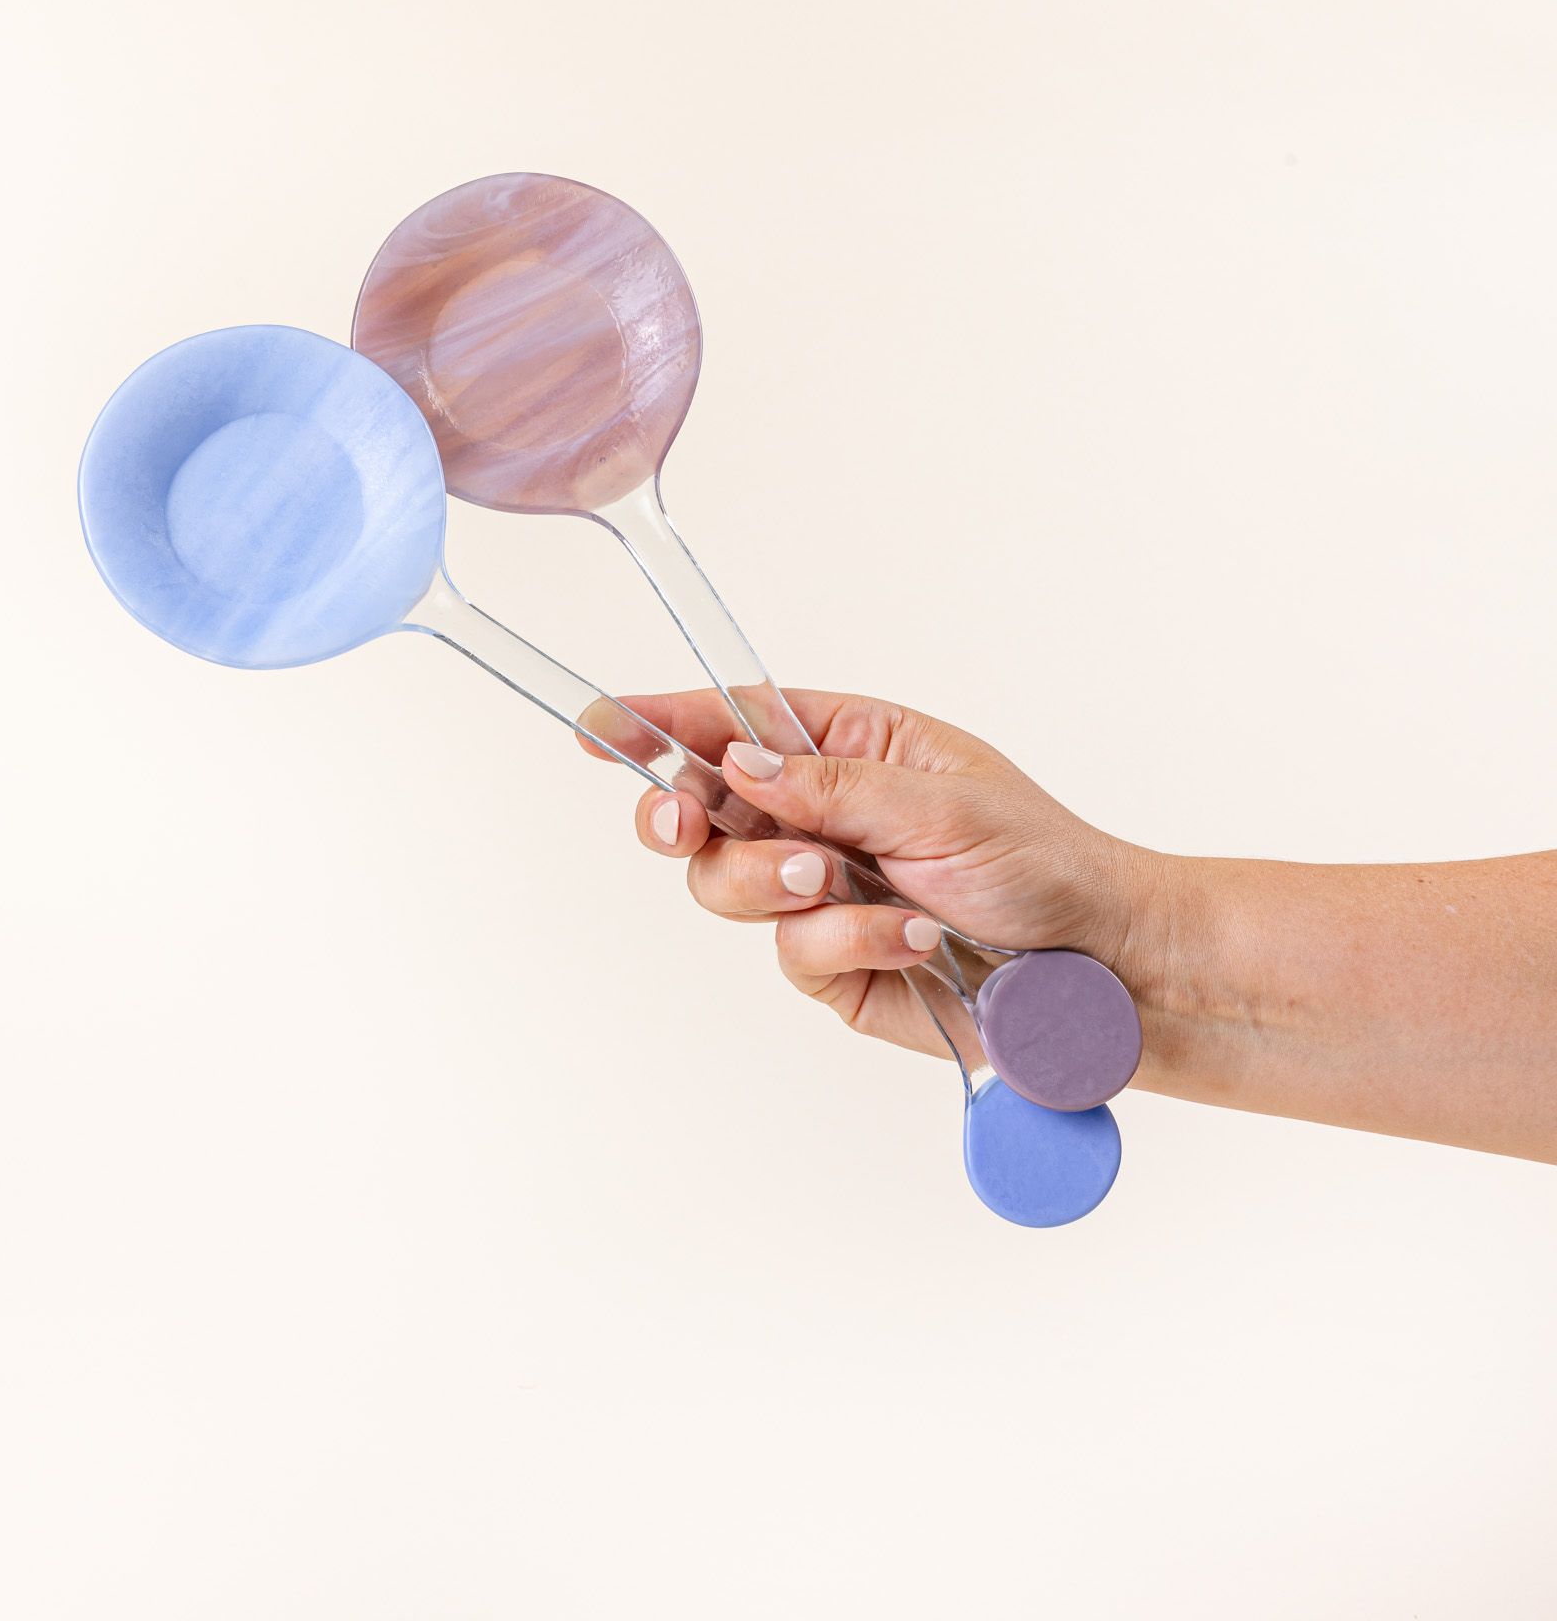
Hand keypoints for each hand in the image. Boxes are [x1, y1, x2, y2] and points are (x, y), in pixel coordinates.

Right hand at [593, 689, 1160, 1059]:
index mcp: (851, 749)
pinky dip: (845, 942)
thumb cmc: (1042, 862)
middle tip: (684, 818)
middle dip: (682, 813)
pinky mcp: (832, 964)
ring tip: (842, 883)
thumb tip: (735, 762)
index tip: (600, 724)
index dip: (664, 723)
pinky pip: (790, 952)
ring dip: (775, 882)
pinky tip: (909, 937)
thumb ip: (829, 785)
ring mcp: (820, 894)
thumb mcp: (941, 800)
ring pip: (726, 885)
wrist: (1095, 972)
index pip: (736, 726)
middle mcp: (821, 817)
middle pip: (702, 809)